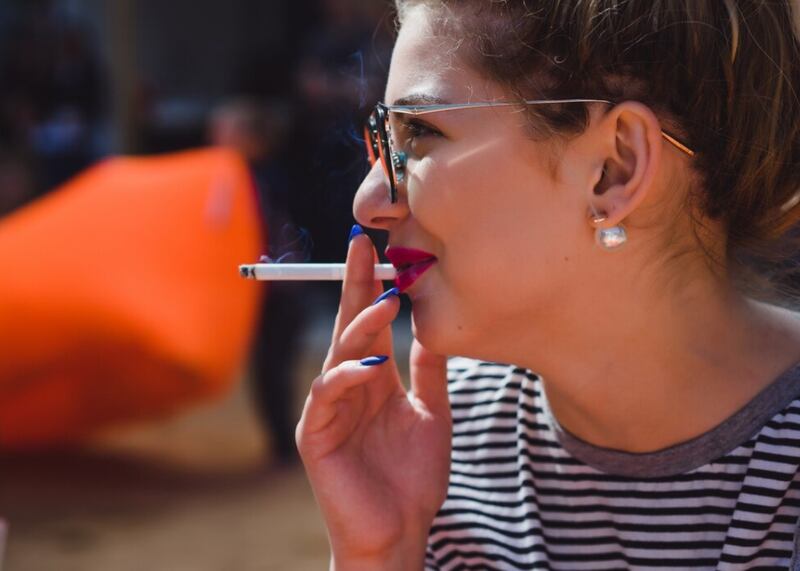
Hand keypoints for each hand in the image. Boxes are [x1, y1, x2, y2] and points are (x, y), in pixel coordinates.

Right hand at [296, 230, 451, 568]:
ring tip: (387, 301)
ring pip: (338, 353)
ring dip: (361, 326)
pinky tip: (372, 365)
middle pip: (348, 325)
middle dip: (353, 284)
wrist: (400, 532)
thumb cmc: (412, 479)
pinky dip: (348, 376)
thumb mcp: (431, 413)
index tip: (382, 248)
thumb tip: (434, 326)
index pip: (370, 323)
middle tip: (360, 245)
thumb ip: (428, 372)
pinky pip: (327, 395)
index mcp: (373, 379)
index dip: (373, 285)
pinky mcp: (316, 434)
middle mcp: (349, 386)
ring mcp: (329, 408)